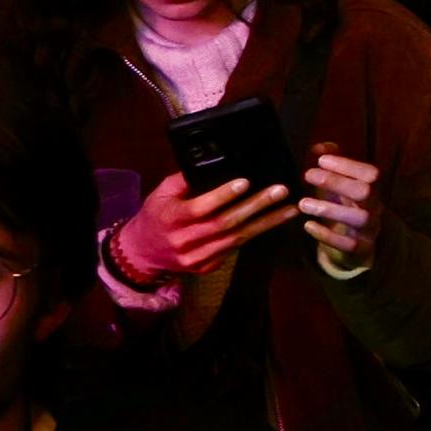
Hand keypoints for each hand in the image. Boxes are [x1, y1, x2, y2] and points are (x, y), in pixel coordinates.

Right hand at [112, 169, 297, 290]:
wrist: (141, 253)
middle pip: (226, 223)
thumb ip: (184, 180)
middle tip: (281, 191)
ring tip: (290, 208)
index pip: (200, 207)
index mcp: (171, 218)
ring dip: (266, 223)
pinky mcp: (206, 267)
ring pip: (236, 239)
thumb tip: (211, 163)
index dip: (223, 195)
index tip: (245, 182)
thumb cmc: (155, 216)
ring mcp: (196, 257)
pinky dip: (254, 235)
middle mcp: (185, 240)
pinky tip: (273, 222)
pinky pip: (234, 249)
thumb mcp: (161, 193)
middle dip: (256, 206)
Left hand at [294, 148, 382, 273]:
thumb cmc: (343, 209)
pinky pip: (349, 244)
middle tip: (307, 175)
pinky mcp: (360, 250)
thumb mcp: (338, 186)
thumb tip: (319, 147)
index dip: (348, 165)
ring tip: (302, 203)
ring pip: (359, 217)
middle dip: (336, 181)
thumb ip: (331, 165)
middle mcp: (375, 208)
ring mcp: (369, 230)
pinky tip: (308, 226)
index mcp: (371, 190)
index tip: (320, 159)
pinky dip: (326, 235)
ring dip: (329, 208)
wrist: (353, 249)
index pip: (371, 173)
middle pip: (366, 192)